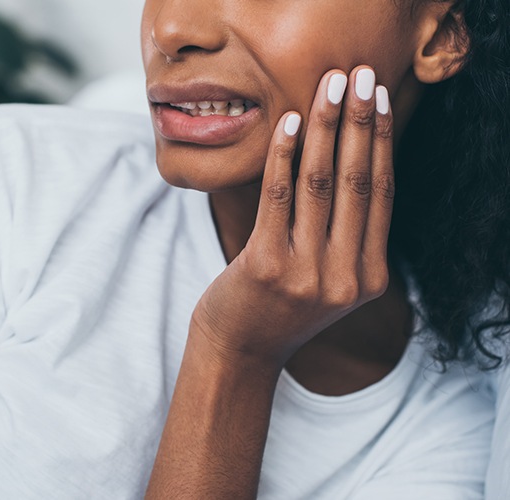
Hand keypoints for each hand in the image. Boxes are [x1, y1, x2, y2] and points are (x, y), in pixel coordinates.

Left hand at [191, 65, 394, 369]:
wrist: (240, 348)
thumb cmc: (280, 304)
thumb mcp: (327, 277)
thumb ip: (348, 235)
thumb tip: (353, 159)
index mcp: (369, 277)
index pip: (381, 194)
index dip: (382, 141)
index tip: (380, 99)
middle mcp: (346, 277)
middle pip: (357, 181)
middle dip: (360, 121)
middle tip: (360, 76)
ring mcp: (308, 274)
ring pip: (321, 183)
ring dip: (325, 127)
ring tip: (328, 86)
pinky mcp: (267, 265)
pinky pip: (279, 196)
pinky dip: (283, 154)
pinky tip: (289, 122)